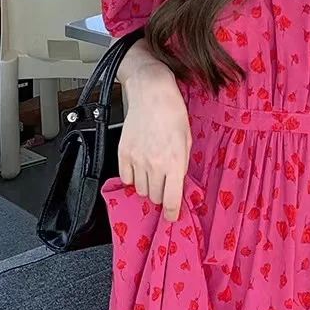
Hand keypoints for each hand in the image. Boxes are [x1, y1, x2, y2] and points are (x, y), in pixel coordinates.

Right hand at [118, 60, 190, 221]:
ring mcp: (136, 159)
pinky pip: (125, 177)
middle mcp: (154, 164)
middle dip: (161, 195)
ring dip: (147, 186)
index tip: (172, 216)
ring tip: (152, 172)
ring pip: (140, 189)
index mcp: (174, 162)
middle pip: (155, 197)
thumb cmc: (173, 112)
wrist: (151, 93)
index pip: (172, 199)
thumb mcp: (186, 140)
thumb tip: (178, 184)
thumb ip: (181, 165)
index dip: (172, 213)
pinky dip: (132, 177)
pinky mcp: (123, 152)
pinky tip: (139, 167)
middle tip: (165, 184)